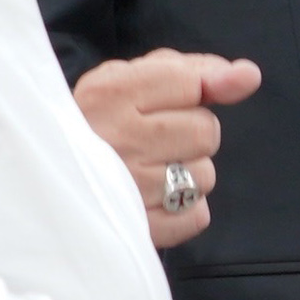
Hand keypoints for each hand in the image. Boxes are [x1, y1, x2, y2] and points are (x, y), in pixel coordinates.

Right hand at [74, 51, 261, 246]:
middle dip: (193, 133)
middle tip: (158, 139)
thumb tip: (248, 75)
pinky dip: (187, 210)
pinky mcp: (136, 228)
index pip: (191, 83)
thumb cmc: (105, 120)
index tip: (167, 101)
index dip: (191, 92)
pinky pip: (197, 217)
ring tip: (153, 170)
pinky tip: (159, 199)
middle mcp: (116, 138)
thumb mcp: (136, 79)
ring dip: (190, 173)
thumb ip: (196, 71)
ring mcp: (125, 187)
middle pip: (206, 132)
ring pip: (204, 176)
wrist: (51, 177)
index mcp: (110, 93)